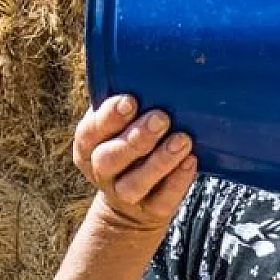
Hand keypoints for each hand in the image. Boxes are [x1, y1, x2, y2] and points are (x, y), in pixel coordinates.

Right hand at [71, 94, 197, 233]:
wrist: (135, 203)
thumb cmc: (132, 145)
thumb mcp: (121, 125)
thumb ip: (128, 105)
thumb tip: (151, 68)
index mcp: (88, 146)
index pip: (89, 132)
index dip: (108, 118)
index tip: (130, 101)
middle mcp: (101, 171)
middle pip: (110, 159)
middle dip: (136, 138)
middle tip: (161, 118)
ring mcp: (124, 195)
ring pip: (134, 184)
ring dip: (159, 162)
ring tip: (182, 140)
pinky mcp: (150, 211)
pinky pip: (162, 201)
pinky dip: (177, 182)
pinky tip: (190, 162)